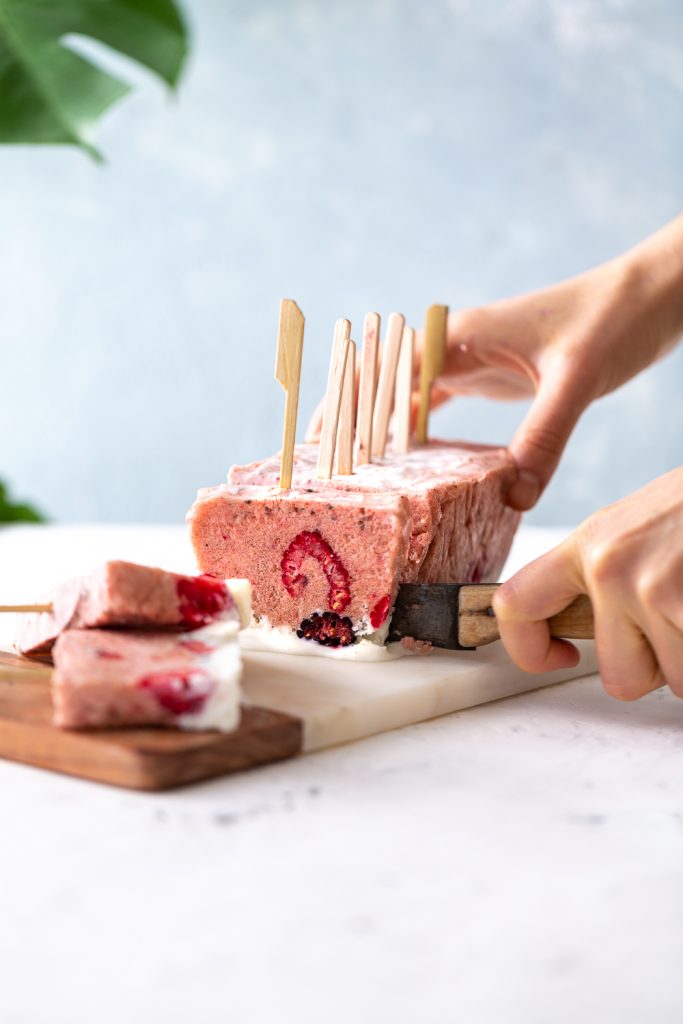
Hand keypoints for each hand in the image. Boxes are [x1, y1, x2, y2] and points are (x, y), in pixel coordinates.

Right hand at [305, 216, 682, 507]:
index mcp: (459, 334)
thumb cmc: (613, 319)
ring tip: (346, 470)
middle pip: (379, 384)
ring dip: (375, 428)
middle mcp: (453, 344)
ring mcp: (468, 359)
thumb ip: (544, 438)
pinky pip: (435, 405)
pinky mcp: (487, 375)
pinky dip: (413, 431)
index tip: (318, 447)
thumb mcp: (578, 380)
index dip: (345, 407)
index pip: (381, 371)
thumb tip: (513, 500)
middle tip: (318, 469)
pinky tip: (406, 463)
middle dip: (345, 421)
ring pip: (401, 396)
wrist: (648, 295)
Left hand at [493, 467, 682, 698]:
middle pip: (618, 676)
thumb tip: (586, 630)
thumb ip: (606, 572)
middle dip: (658, 666)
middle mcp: (611, 568)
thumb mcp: (638, 526)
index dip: (528, 649)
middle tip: (681, 620)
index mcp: (588, 545)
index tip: (558, 658)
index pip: (515, 606)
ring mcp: (654, 591)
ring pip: (674, 681)